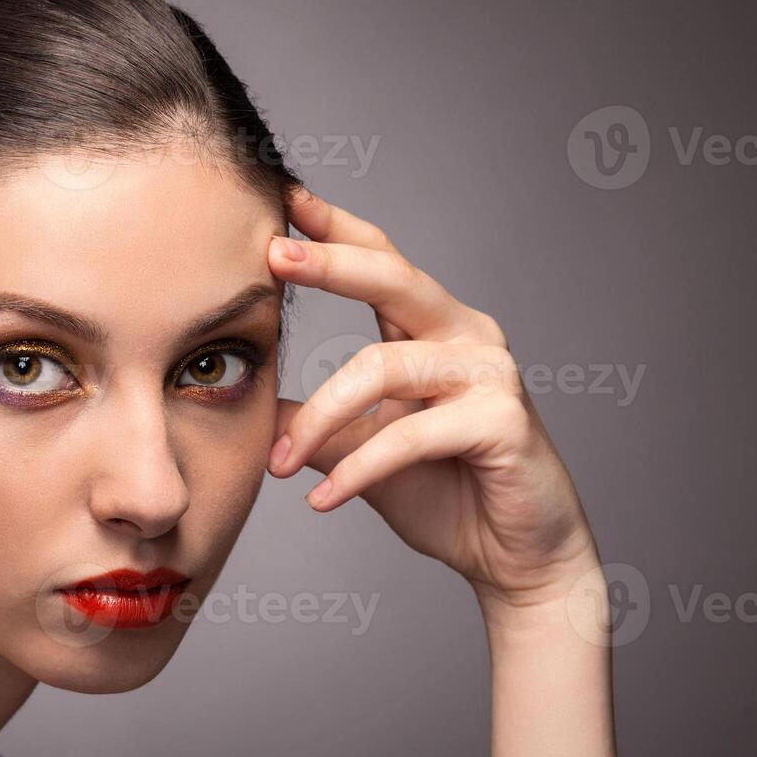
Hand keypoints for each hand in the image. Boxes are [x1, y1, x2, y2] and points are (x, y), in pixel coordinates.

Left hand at [266, 186, 599, 611]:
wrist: (513, 558)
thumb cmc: (444, 494)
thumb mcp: (359, 449)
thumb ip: (311, 418)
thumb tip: (243, 396)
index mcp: (433, 329)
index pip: (382, 261)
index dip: (334, 228)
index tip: (283, 198)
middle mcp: (467, 336)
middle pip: (393, 278)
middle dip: (331, 262)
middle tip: (275, 253)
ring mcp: (490, 374)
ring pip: (384, 366)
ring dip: (320, 418)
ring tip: (282, 465)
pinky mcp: (502, 421)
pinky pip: (410, 433)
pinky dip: (359, 468)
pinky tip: (323, 500)